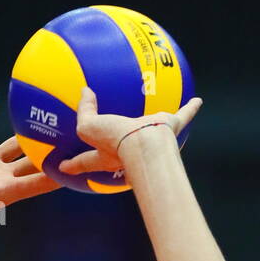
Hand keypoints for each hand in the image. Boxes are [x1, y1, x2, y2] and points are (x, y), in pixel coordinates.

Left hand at [58, 86, 202, 178]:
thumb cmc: (115, 141)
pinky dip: (190, 109)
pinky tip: (197, 100)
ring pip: (155, 132)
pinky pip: (182, 116)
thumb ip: (84, 113)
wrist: (144, 146)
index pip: (87, 160)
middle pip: (125, 151)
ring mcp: (152, 140)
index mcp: (108, 155)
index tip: (61, 167)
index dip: (74, 164)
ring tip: (163, 117)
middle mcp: (130, 150)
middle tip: (119, 140)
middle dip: (120, 150)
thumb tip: (85, 93)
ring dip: (160, 125)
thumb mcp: (88, 128)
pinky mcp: (170, 129)